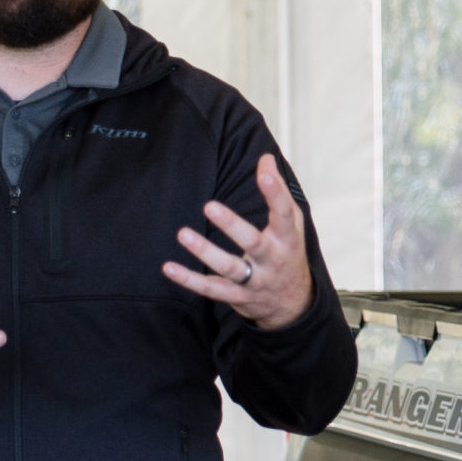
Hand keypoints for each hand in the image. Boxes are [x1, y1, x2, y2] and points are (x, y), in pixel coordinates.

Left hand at [164, 153, 315, 330]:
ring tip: (183, 234)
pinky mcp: (236, 296)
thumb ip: (279, 191)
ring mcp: (254, 281)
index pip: (284, 214)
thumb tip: (265, 158)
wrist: (292, 303)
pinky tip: (168, 267)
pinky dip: (189, 280)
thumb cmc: (288, 252)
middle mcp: (272, 261)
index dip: (276, 193)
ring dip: (205, 252)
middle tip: (210, 206)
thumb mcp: (292, 223)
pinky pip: (211, 289)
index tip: (264, 173)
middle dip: (232, 226)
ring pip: (229, 268)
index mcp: (287, 239)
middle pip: (253, 243)